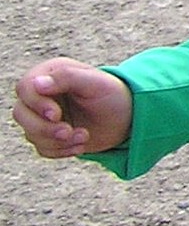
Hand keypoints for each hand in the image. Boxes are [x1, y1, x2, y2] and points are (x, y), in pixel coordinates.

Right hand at [14, 58, 132, 157]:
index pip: (25, 88)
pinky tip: (81, 145)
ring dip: (58, 141)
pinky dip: (61, 151)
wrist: (129, 118)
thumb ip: (66, 78)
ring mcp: (43, 117)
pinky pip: (42, 148)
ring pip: (30, 134)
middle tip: (68, 131)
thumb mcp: (95, 82)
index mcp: (49, 74)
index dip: (36, 104)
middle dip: (44, 128)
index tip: (56, 114)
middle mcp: (41, 95)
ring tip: (84, 136)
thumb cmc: (113, 94)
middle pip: (21, 114)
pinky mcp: (49, 135)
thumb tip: (36, 83)